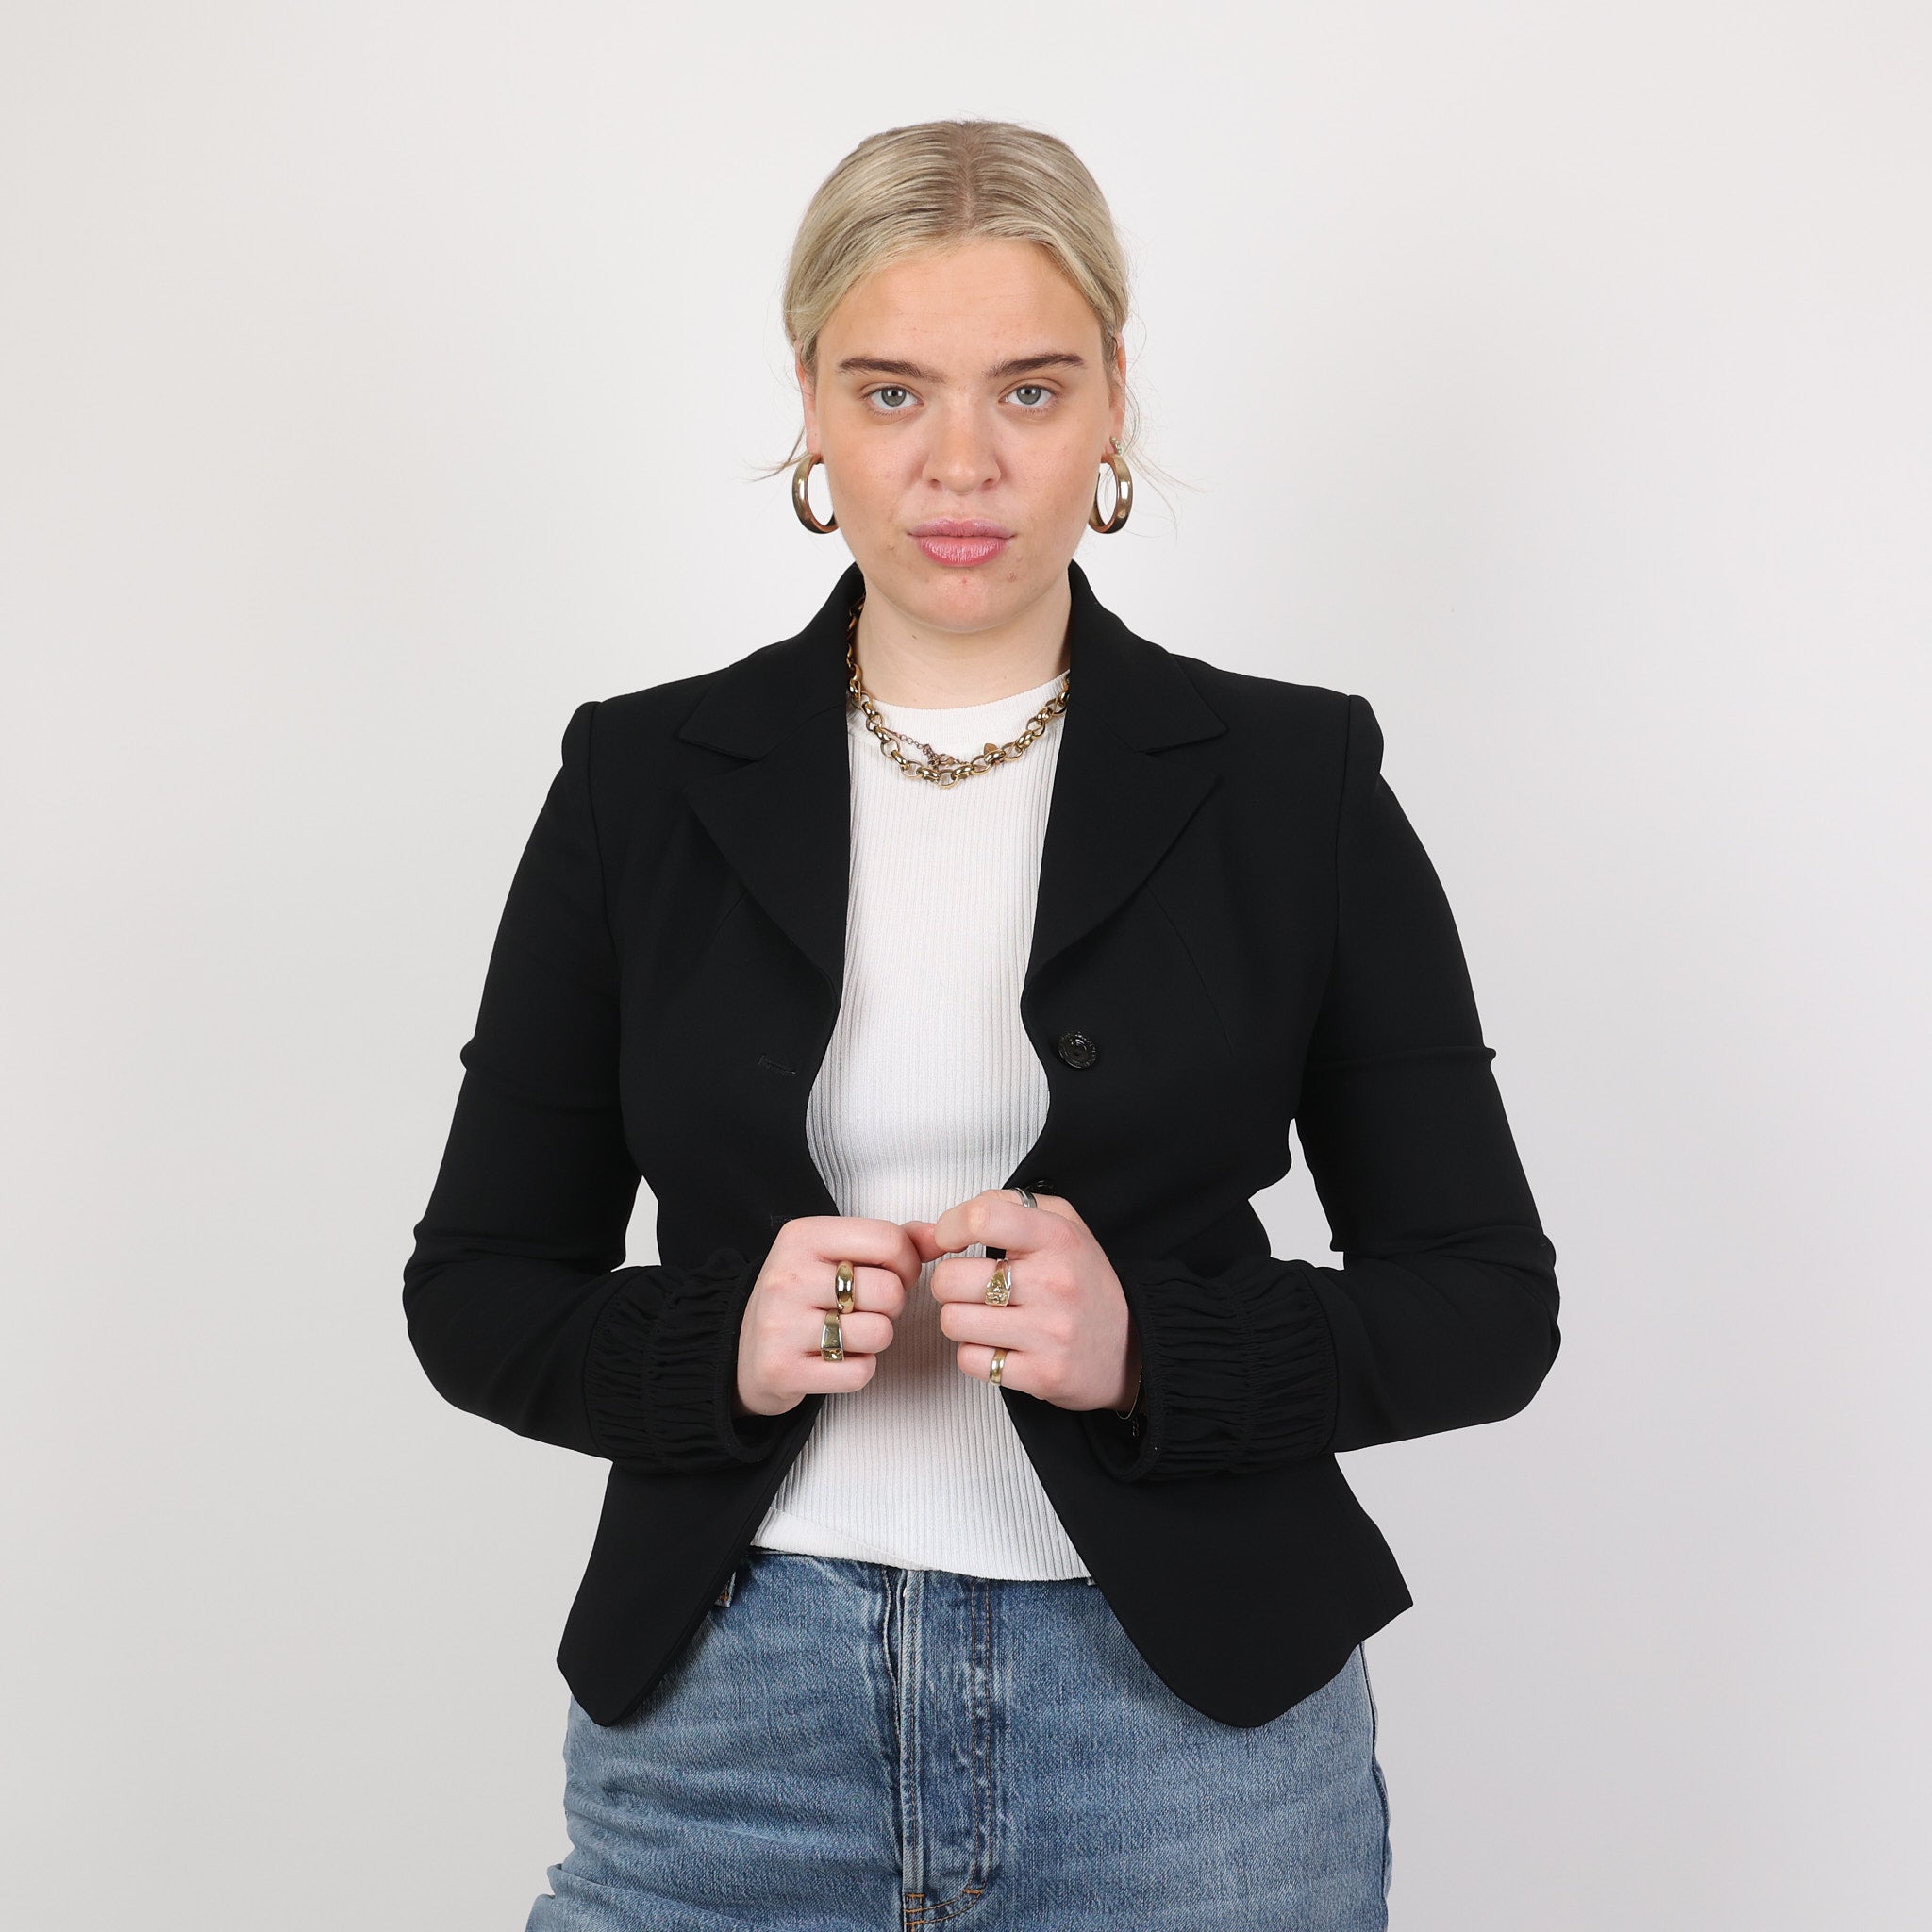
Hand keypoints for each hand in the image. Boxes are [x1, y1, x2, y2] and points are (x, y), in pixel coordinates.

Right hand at [733, 1217, 922, 1417]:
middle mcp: (787, 1276)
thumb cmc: (803, 1295)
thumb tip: (939, 1236)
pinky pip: (859, 1372)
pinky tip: (836, 1358)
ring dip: (876, 1339)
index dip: (907, 1263)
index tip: (892, 1275)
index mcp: (802, 1236)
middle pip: (890, 1291)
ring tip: (850, 1332)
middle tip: (866, 1309)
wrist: (742, 1348)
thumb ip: (892, 1241)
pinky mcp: (782, 1370)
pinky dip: (859, 1369)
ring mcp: (781, 1325)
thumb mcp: (837, 1254)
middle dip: (892, 1305)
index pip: (888, 1239)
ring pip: (880, 1333)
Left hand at [903, 1189, 1141, 1413]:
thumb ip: (1007, 1205)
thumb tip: (952, 1222)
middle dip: (949, 1283)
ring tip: (987, 1317)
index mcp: (1057, 1237)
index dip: (950, 1227)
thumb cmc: (1084, 1282)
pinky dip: (976, 1354)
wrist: (1133, 1347)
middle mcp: (1054, 1283)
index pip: (982, 1218)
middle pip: (951, 1278)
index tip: (950, 1239)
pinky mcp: (1042, 1375)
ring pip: (953, 1321)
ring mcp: (1049, 1332)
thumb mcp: (1061, 1223)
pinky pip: (970, 1360)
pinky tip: (1000, 1345)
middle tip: (971, 1287)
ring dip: (961, 1320)